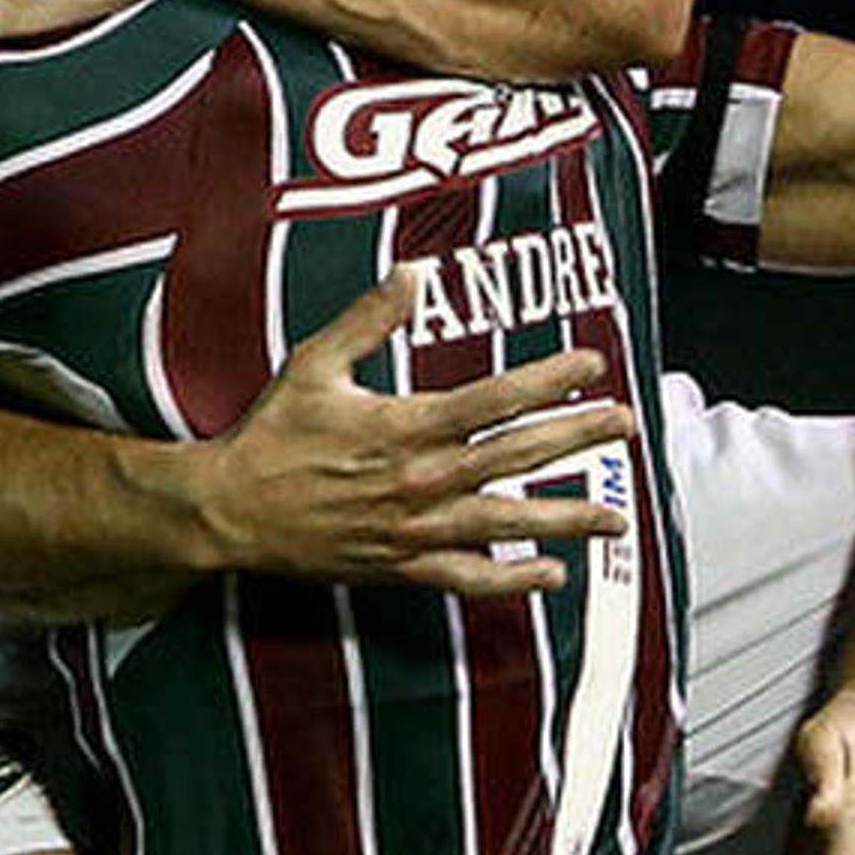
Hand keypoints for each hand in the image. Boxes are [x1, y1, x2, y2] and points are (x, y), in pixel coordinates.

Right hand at [190, 265, 634, 597]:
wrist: (230, 510)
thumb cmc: (270, 434)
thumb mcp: (314, 363)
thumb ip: (369, 319)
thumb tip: (414, 273)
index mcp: (405, 426)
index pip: (494, 400)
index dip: (548, 381)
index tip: (590, 365)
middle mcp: (421, 479)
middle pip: (516, 456)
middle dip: (577, 438)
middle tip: (625, 423)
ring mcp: (415, 528)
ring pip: (507, 523)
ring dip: (566, 517)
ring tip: (615, 513)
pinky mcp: (402, 566)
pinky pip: (468, 578)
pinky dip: (513, 581)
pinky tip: (553, 575)